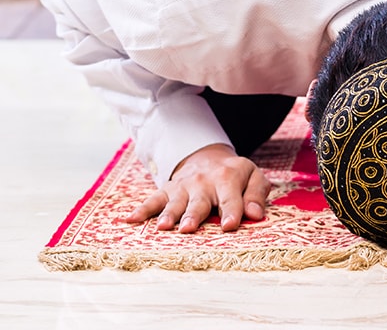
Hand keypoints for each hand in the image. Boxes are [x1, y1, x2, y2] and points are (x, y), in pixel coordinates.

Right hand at [124, 143, 269, 232]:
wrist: (207, 158)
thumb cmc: (235, 175)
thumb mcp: (253, 176)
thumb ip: (257, 194)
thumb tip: (256, 214)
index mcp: (228, 178)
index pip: (231, 198)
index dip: (232, 211)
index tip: (230, 226)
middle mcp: (204, 182)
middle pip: (199, 201)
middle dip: (194, 215)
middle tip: (189, 228)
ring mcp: (183, 187)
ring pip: (175, 203)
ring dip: (169, 214)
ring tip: (163, 227)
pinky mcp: (167, 190)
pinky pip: (152, 200)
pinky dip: (141, 210)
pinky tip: (130, 220)